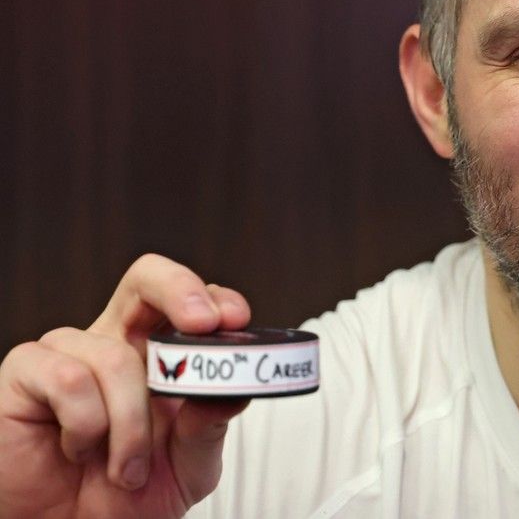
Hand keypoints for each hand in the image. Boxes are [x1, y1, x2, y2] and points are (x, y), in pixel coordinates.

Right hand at [0, 255, 250, 518]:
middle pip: (147, 279)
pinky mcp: (26, 373)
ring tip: (128, 468)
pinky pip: (67, 377)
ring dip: (130, 422)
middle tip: (204, 325)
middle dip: (180, 288)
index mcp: (161, 355)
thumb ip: (210, 425)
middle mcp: (117, 343)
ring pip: (114, 356)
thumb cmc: (126, 496)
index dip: (214, 298)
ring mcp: (70, 353)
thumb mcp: (189, 465)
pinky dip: (84, 424)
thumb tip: (234, 388)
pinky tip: (79, 450)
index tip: (236, 321)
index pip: (190, 301)